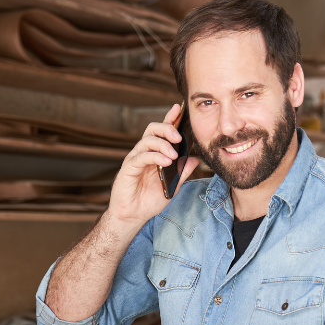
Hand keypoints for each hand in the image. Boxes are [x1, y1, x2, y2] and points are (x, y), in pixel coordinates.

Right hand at [108, 104, 199, 229]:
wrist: (133, 216)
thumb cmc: (150, 200)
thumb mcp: (173, 185)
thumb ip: (183, 172)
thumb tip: (196, 159)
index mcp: (155, 154)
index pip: (163, 132)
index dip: (170, 119)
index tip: (179, 109)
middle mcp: (144, 152)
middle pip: (153, 129)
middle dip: (167, 128)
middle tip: (178, 137)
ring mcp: (135, 159)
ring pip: (147, 141)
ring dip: (162, 144)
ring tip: (174, 155)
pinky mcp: (128, 168)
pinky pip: (141, 156)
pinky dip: (154, 156)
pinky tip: (165, 162)